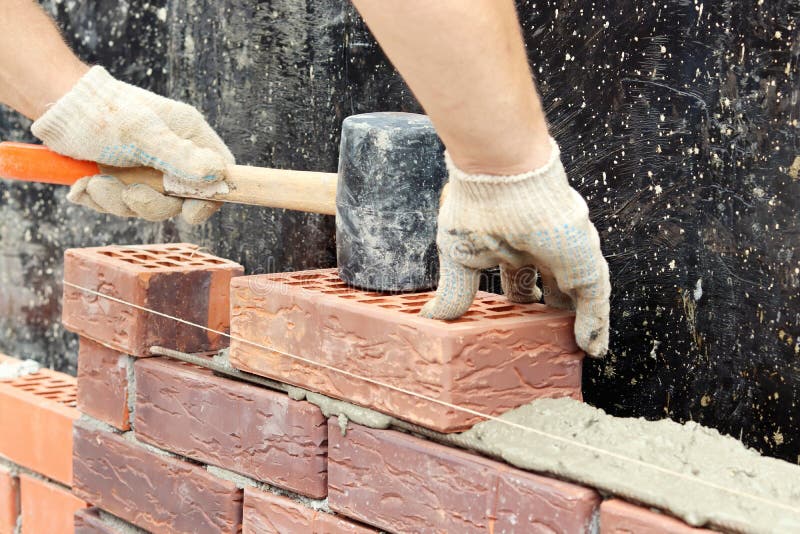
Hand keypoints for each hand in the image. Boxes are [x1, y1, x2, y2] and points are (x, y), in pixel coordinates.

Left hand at [31, 66, 233, 223]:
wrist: (56, 105)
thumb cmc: (102, 111)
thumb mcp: (142, 134)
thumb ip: (179, 156)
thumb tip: (217, 174)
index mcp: (188, 137)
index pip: (218, 174)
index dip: (210, 198)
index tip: (189, 210)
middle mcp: (172, 156)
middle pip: (179, 200)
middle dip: (150, 203)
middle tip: (128, 193)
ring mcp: (145, 170)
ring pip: (144, 206)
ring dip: (115, 200)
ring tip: (93, 182)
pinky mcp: (120, 179)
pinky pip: (118, 205)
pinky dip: (98, 199)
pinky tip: (82, 182)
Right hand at [419, 138, 610, 356]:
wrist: (503, 178)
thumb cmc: (475, 207)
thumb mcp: (459, 259)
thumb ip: (454, 293)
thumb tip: (431, 320)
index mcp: (511, 245)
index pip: (518, 281)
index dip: (518, 303)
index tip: (515, 326)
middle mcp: (541, 249)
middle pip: (551, 287)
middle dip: (549, 312)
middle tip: (547, 337)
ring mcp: (565, 254)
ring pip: (575, 294)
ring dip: (573, 320)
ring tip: (571, 347)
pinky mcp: (584, 262)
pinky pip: (595, 301)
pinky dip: (594, 325)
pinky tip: (592, 348)